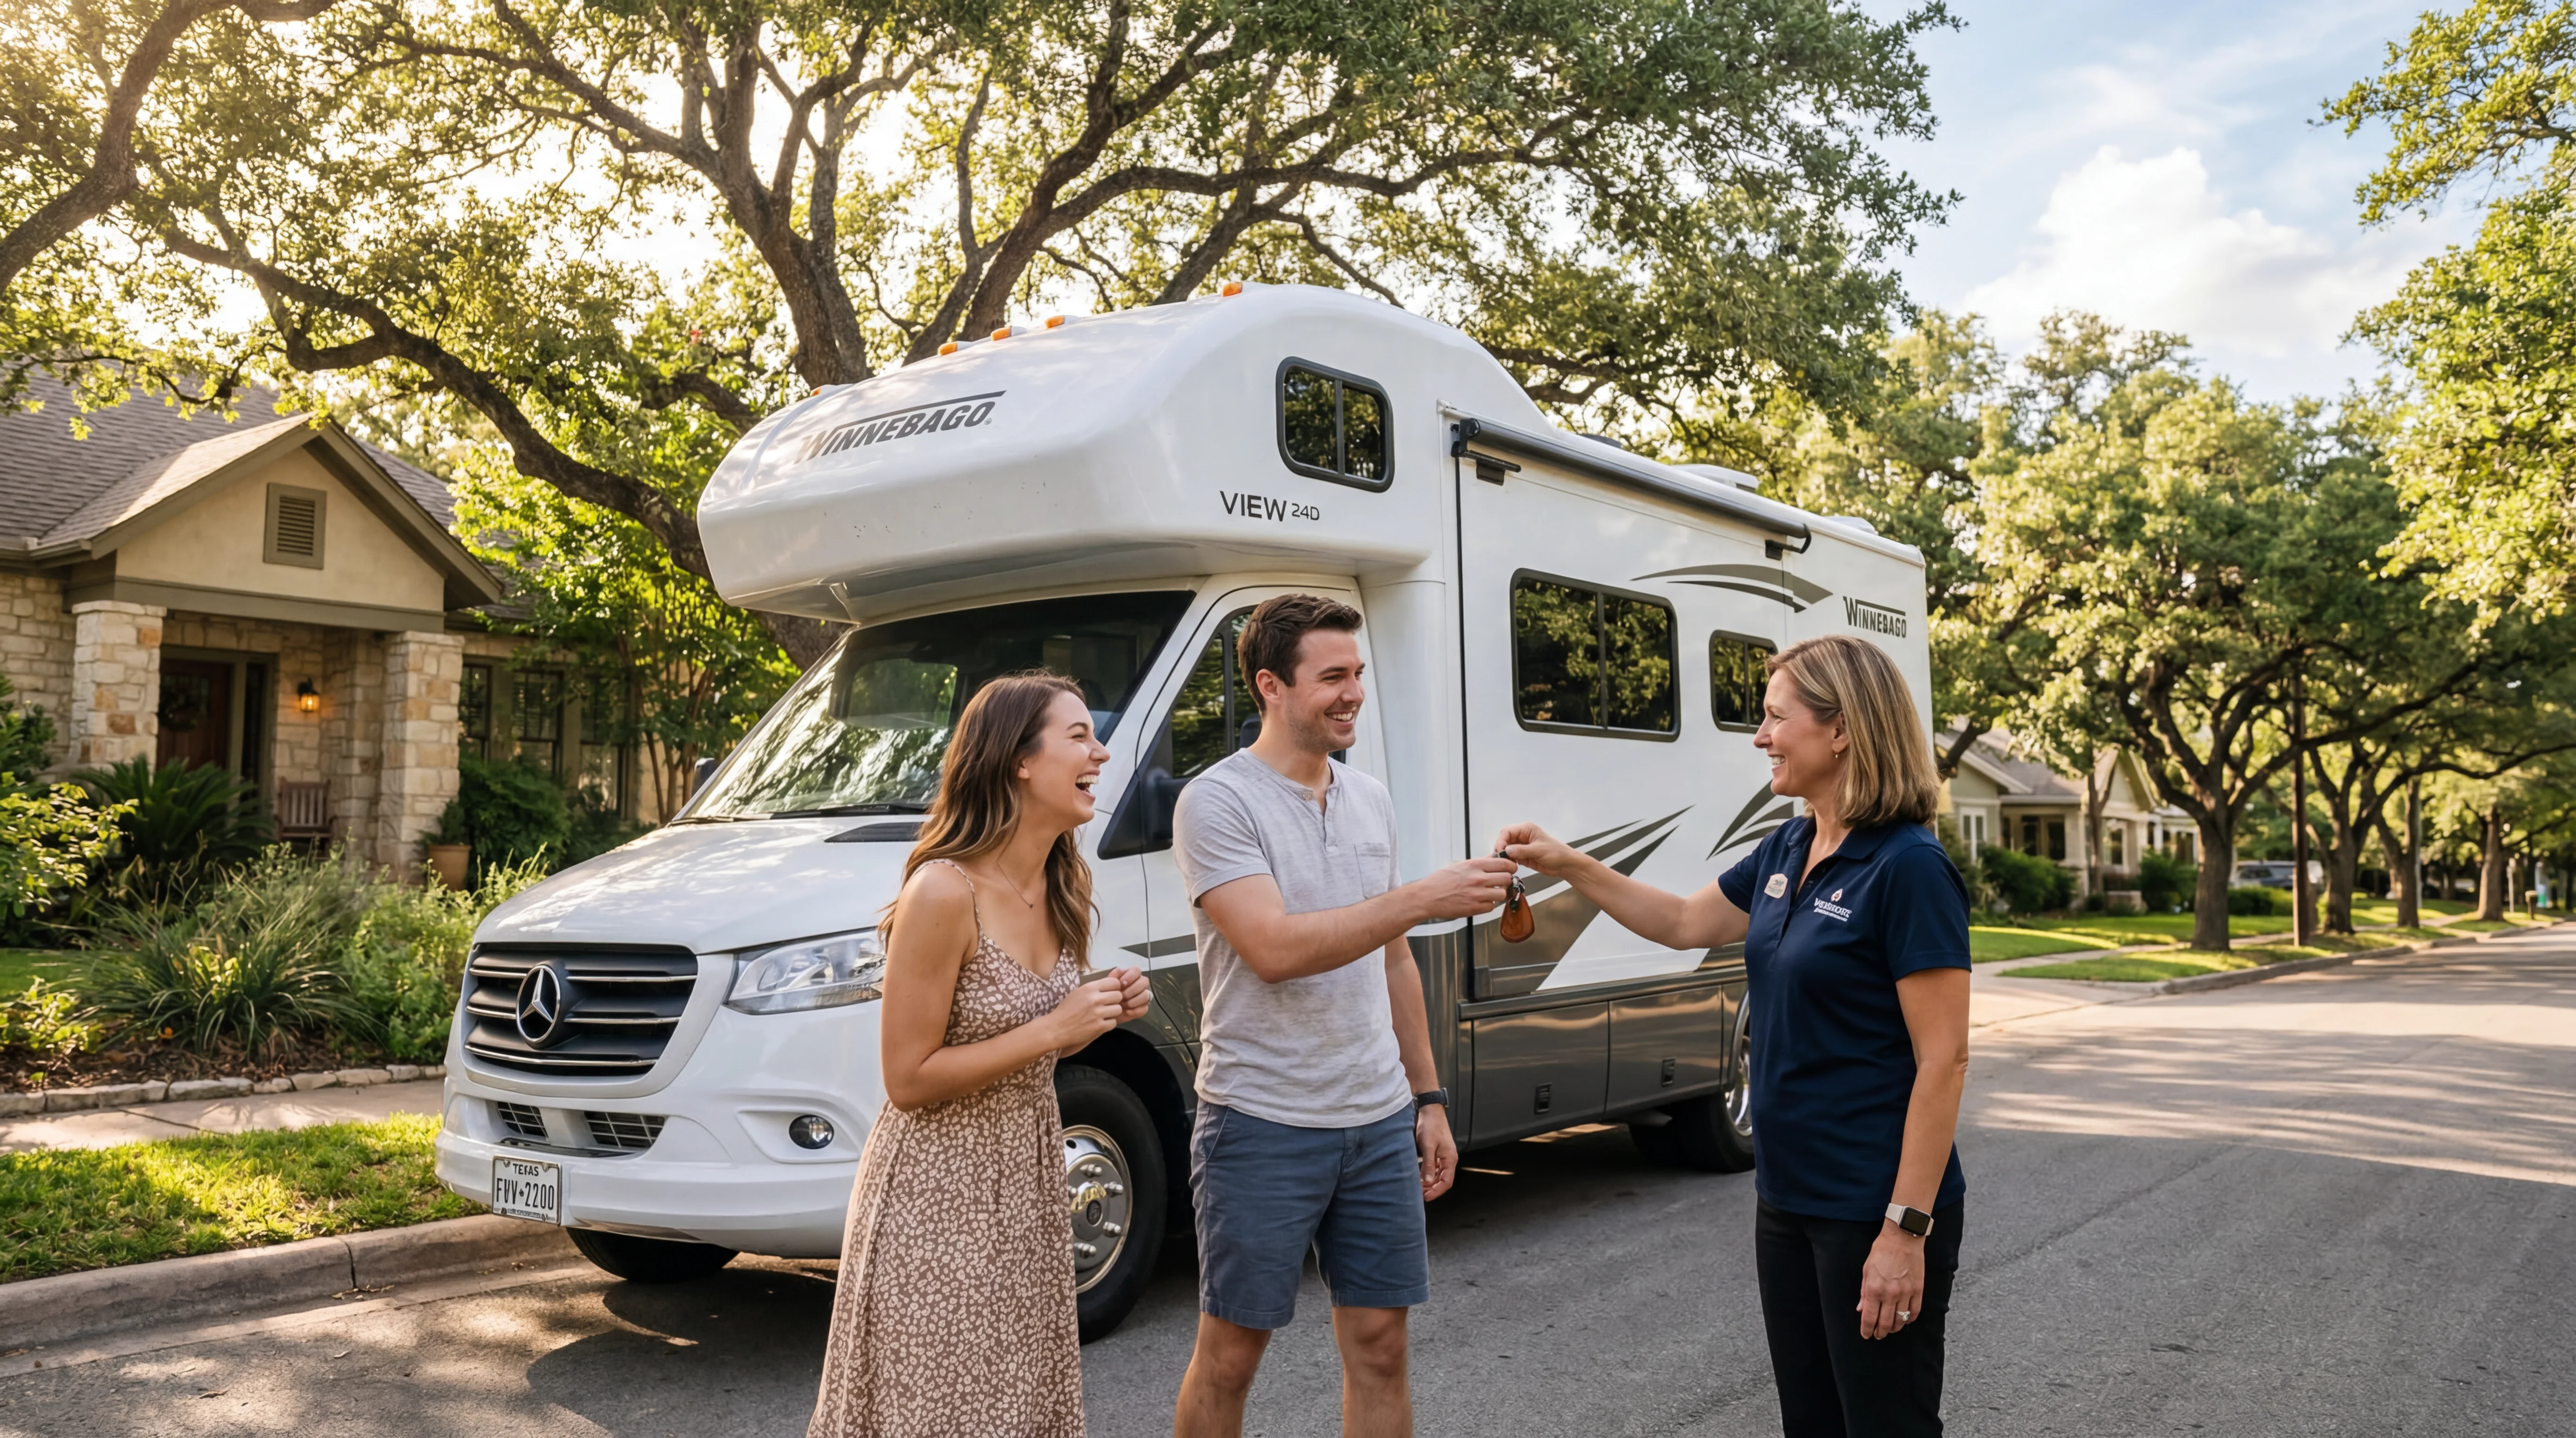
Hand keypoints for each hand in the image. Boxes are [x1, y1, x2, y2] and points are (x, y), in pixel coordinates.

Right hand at [1045, 974, 1128, 1049]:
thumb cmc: (1067, 1009)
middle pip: (1119, 996)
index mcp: (1089, 988)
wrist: (1056, 1028)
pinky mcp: (1099, 1027)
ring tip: (1102, 1015)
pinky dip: (1108, 1024)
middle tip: (1106, 1006)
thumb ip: (1097, 987)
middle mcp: (1095, 999)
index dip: (1114, 988)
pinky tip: (1099, 1023)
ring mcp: (1097, 1013)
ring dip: (1112, 1013)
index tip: (1109, 993)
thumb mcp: (1080, 992)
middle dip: (1114, 1001)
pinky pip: (1113, 1023)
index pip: (1114, 982)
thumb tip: (1117, 976)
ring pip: (1118, 1009)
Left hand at [1110, 965, 1150, 1020]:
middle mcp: (1140, 983)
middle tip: (1121, 996)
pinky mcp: (1143, 1007)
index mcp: (1131, 975)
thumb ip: (1112, 977)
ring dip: (1133, 1001)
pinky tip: (1126, 1011)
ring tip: (1122, 1005)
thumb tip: (1119, 970)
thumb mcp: (1107, 986)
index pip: (1137, 970)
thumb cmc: (1107, 996)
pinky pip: (1144, 1008)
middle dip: (1132, 990)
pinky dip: (1134, 1011)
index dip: (1130, 976)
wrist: (1106, 1011)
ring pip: (1146, 995)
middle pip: (1144, 981)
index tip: (1121, 984)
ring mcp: (1143, 995)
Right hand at [1411, 857, 1516, 920]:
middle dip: (1506, 880)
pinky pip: (1491, 906)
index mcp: (1474, 865)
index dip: (1511, 866)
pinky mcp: (1474, 908)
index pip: (1504, 863)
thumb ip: (1479, 863)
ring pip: (1502, 894)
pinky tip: (1480, 901)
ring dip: (1498, 894)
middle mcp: (1478, 879)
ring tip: (1489, 893)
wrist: (1427, 897)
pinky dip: (1488, 905)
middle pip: (1507, 878)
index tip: (1510, 869)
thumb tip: (1493, 858)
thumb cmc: (1439, 881)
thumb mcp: (1459, 865)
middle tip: (1501, 882)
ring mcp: (1477, 894)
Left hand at [1414, 1103, 1457, 1200]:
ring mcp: (1444, 1156)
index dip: (1437, 1192)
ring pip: (1439, 1175)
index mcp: (1450, 1159)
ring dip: (1430, 1183)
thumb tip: (1428, 1181)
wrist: (1431, 1111)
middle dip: (1433, 1189)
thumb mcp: (1428, 1146)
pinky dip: (1429, 1175)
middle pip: (1443, 1180)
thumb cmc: (1430, 1126)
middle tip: (1420, 1195)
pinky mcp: (1438, 1153)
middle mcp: (1449, 1159)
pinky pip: (1435, 1168)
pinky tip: (1420, 1178)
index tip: (1426, 1198)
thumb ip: (1428, 1164)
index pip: (1446, 1182)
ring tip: (1419, 1188)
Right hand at [1492, 822, 1581, 877]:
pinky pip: (1511, 857)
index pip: (1507, 831)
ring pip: (1506, 849)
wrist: (1565, 865)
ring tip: (1504, 863)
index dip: (1501, 840)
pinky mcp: (1523, 856)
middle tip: (1499, 858)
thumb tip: (1506, 850)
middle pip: (1504, 839)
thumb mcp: (1538, 850)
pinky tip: (1509, 866)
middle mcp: (1523, 836)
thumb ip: (1521, 850)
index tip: (1500, 851)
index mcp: (1527, 829)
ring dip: (1504, 856)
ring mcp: (1522, 846)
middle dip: (1501, 848)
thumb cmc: (1557, 853)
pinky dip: (1508, 861)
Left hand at [1857, 1225, 1924, 1339]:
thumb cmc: (1881, 1252)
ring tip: (1890, 1329)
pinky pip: (1915, 1311)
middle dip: (1880, 1332)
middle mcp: (1890, 1294)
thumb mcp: (1866, 1270)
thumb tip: (1861, 1309)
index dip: (1867, 1329)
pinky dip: (1910, 1319)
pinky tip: (1905, 1320)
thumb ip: (1864, 1292)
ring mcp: (1906, 1293)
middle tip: (1878, 1336)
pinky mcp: (1918, 1289)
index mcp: (1874, 1289)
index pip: (1870, 1317)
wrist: (1902, 1239)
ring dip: (1894, 1328)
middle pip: (1885, 1322)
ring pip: (1900, 1319)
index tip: (1866, 1335)